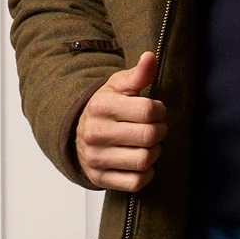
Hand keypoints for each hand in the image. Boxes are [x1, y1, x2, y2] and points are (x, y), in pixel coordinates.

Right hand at [76, 50, 168, 189]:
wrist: (79, 134)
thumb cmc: (106, 108)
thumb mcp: (119, 87)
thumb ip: (138, 74)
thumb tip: (150, 56)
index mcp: (100, 106)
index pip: (148, 111)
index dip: (160, 112)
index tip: (156, 112)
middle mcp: (95, 133)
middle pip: (149, 137)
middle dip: (160, 132)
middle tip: (157, 129)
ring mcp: (95, 158)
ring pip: (144, 160)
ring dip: (154, 153)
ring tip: (149, 145)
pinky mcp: (99, 178)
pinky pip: (136, 182)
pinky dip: (146, 173)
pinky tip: (141, 162)